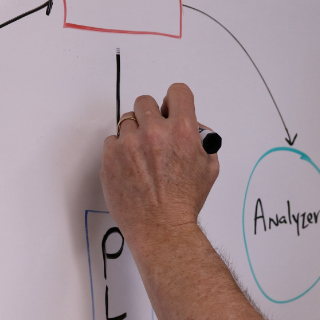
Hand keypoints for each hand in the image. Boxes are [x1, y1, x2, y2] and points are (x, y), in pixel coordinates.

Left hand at [100, 83, 218, 245]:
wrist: (162, 228)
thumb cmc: (185, 201)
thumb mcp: (209, 167)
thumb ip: (202, 141)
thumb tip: (192, 127)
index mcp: (182, 131)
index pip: (177, 91)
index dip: (176, 99)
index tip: (172, 107)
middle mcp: (154, 132)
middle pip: (145, 101)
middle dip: (151, 115)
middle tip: (153, 134)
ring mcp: (129, 144)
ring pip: (126, 121)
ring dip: (134, 133)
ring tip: (141, 155)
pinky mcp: (110, 157)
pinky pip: (112, 141)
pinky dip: (119, 151)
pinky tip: (130, 167)